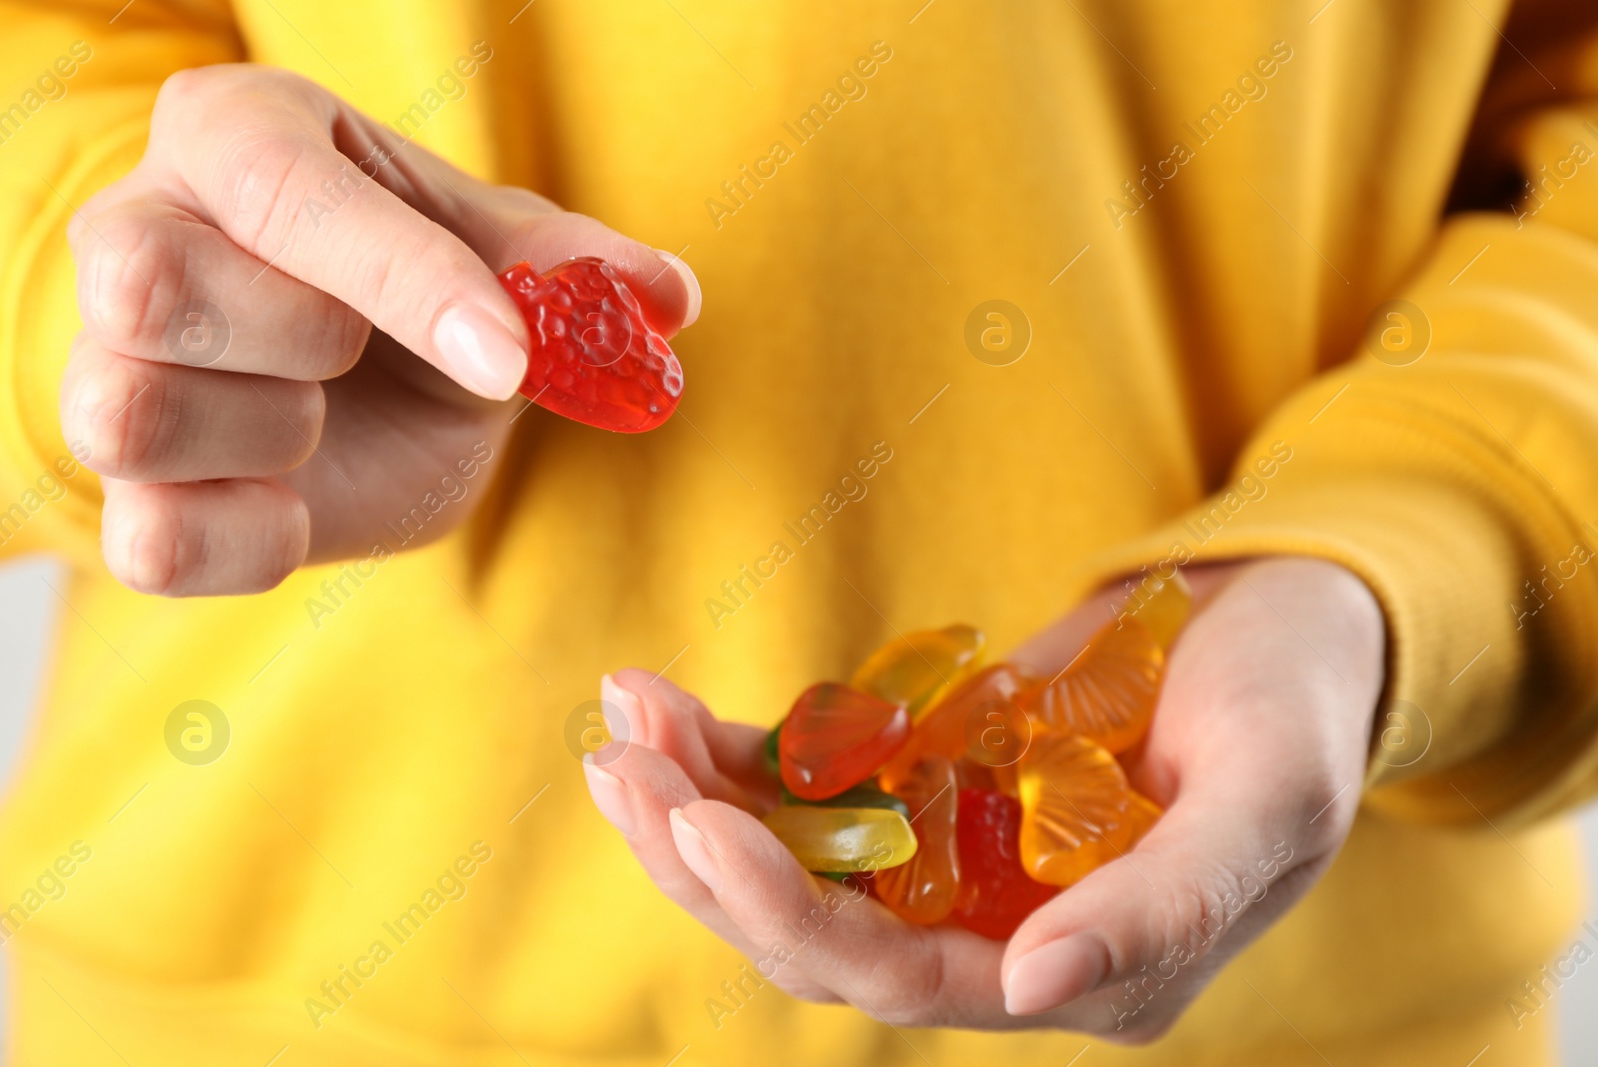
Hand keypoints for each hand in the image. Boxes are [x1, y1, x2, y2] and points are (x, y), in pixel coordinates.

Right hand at [62, 64, 698, 595]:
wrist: (387, 392)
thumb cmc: (434, 290)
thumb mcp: (510, 258)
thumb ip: (582, 268)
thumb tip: (670, 297)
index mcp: (234, 136)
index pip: (279, 192)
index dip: (400, 279)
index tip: (507, 355)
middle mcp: (133, 235)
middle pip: (152, 286)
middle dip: (304, 340)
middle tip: (363, 353)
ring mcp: (105, 367)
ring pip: (129, 414)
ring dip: (274, 437)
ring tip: (325, 420)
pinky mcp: (128, 496)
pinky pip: (150, 542)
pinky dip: (248, 539)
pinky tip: (303, 502)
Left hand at [584, 557, 1383, 1038]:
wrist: (1281, 619)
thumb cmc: (1298, 708)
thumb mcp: (1272, 802)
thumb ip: (1167, 906)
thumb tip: (1031, 994)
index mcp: (1075, 973)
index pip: (902, 982)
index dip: (792, 915)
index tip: (701, 826)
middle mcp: (995, 936)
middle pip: (816, 932)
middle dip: (708, 860)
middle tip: (625, 770)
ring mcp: (951, 860)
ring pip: (794, 864)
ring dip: (697, 801)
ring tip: (623, 721)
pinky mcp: (925, 785)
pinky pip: (810, 788)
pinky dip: (734, 750)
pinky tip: (664, 706)